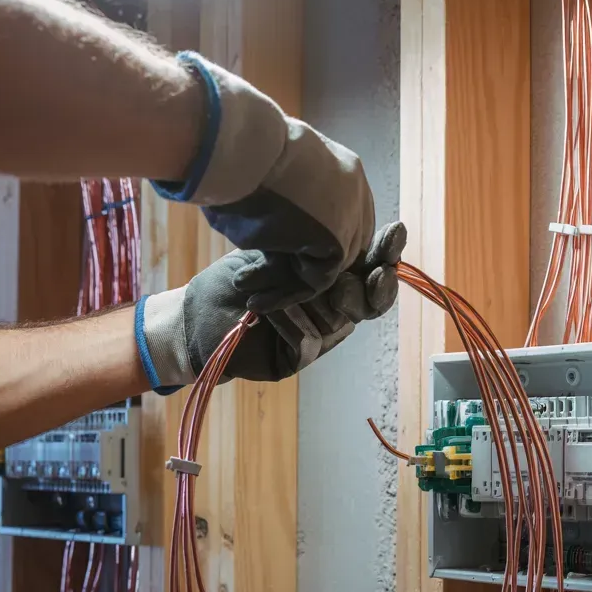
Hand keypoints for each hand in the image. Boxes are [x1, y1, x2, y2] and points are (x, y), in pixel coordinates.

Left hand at [136, 222, 405, 390]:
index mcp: (334, 280)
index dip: (387, 254)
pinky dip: (286, 320)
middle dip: (364, 284)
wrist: (197, 314)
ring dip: (304, 299)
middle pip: (369, 300)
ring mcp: (319, 337)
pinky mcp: (298, 359)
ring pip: (338, 319)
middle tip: (358, 272)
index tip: (394, 233)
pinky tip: (263, 310)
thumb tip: (354, 232)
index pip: (374, 270)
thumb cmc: (236, 279)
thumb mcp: (281, 253)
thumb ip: (317, 250)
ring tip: (265, 287)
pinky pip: (309, 339)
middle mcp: (334, 310)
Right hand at [150, 51, 374, 312]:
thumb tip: (266, 218)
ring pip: (326, 264)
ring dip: (289, 282)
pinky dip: (288, 295)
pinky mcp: (340, 240)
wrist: (239, 148)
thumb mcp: (269, 173)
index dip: (308, 241)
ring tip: (252, 292)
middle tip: (262, 279)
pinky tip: (258, 300)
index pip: (340, 216)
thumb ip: (284, 198)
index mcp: (343, 167)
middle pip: (340, 243)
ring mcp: (353, 215)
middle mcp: (356, 190)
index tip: (272, 255)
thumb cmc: (236, 155)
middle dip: (303, 265)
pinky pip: (317, 280)